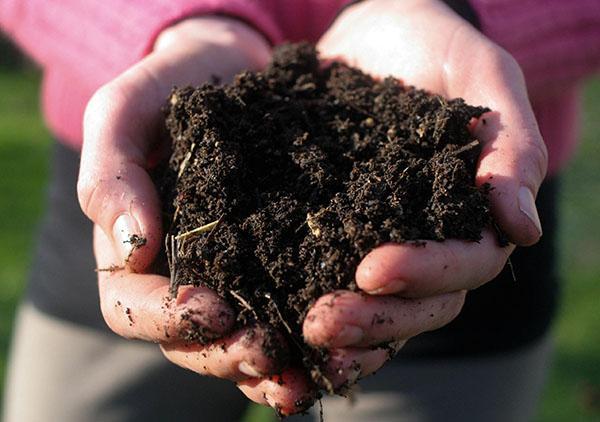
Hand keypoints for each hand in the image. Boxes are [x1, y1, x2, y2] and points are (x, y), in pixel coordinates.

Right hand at [77, 16, 325, 414]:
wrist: (233, 68)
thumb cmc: (172, 86)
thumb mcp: (127, 112)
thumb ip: (112, 174)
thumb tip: (134, 248)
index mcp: (137, 250)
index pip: (133, 307)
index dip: (170, 318)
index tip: (215, 309)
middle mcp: (184, 273)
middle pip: (189, 341)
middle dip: (225, 354)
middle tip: (268, 351)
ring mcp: (231, 274)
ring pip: (237, 342)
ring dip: (266, 368)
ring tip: (301, 375)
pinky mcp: (277, 263)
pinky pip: (283, 314)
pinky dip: (303, 342)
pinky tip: (334, 352)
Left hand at [303, 0, 546, 364]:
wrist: (377, 34)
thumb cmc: (438, 49)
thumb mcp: (484, 78)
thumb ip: (511, 148)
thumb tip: (523, 229)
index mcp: (472, 214)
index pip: (465, 265)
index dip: (425, 273)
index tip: (372, 270)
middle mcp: (429, 239)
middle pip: (419, 304)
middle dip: (374, 319)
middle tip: (321, 322)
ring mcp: (380, 239)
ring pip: (377, 307)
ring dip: (342, 330)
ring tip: (300, 335)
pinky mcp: (334, 230)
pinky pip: (325, 278)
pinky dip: (304, 305)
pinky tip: (274, 324)